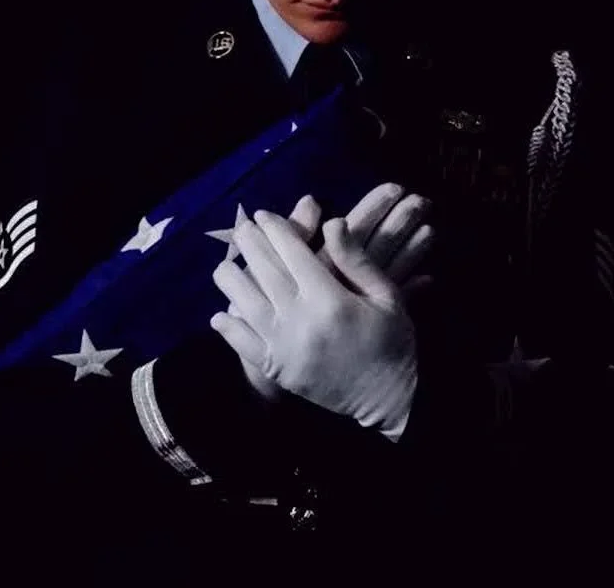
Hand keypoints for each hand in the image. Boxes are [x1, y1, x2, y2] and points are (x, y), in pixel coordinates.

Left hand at [212, 211, 418, 439]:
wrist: (389, 399)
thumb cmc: (392, 341)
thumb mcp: (386, 295)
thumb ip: (356, 259)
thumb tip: (331, 221)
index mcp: (330, 298)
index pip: (293, 253)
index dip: (276, 229)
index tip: (263, 215)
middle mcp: (300, 319)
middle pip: (264, 271)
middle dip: (250, 244)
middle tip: (241, 228)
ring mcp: (283, 346)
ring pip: (244, 304)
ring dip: (231, 280)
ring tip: (226, 266)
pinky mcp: (275, 369)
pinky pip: (242, 343)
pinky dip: (228, 327)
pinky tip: (221, 314)